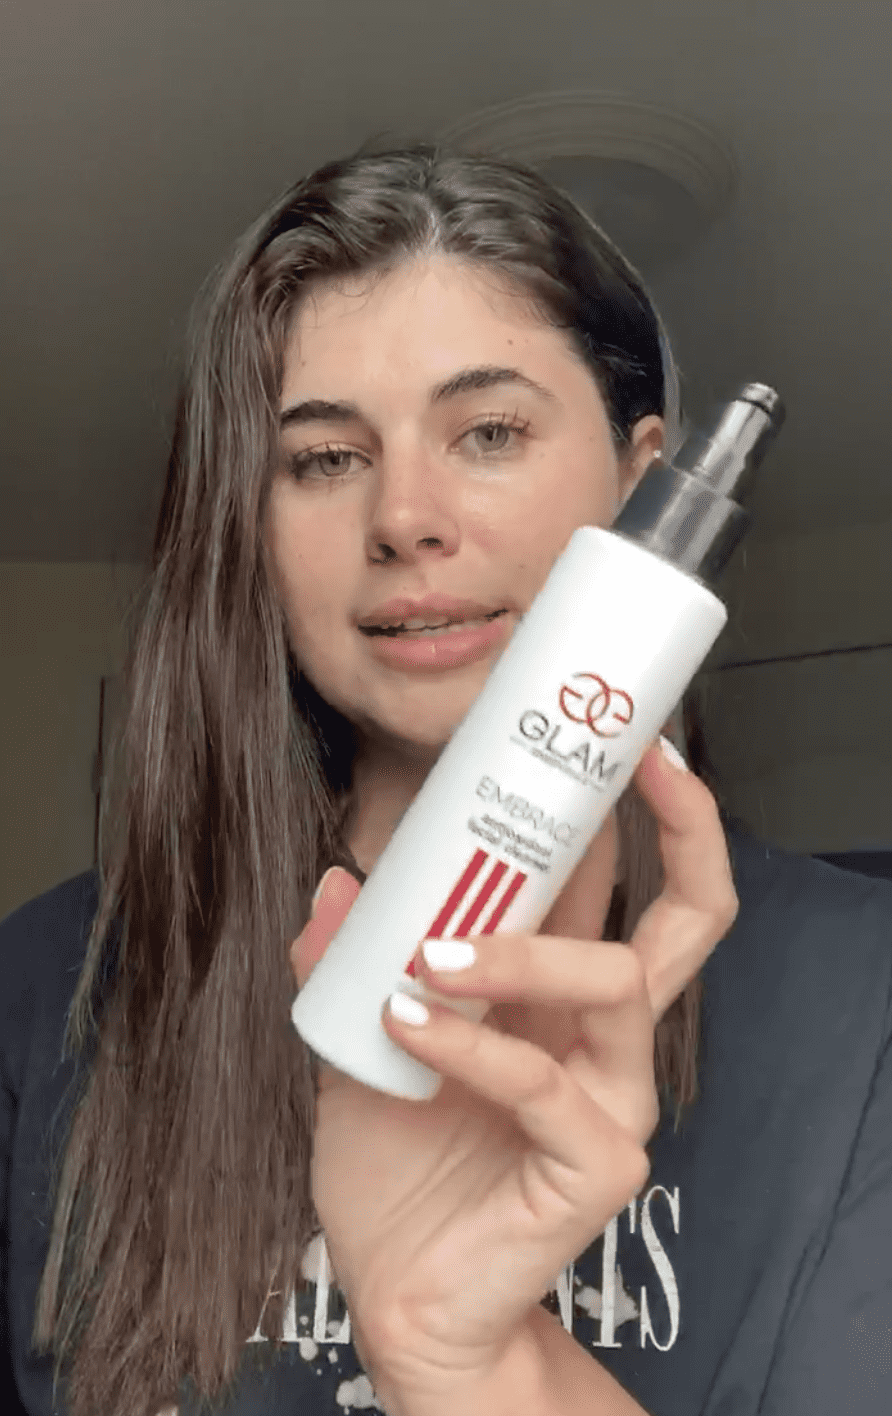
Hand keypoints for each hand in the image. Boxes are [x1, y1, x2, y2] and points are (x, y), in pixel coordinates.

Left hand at [289, 742, 736, 1410]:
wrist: (399, 1294)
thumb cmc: (398, 1167)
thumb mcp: (357, 1045)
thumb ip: (348, 967)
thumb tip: (334, 882)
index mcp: (562, 999)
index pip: (623, 891)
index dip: (636, 814)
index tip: (619, 743)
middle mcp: (606, 1037)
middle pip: (689, 922)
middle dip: (686, 832)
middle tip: (642, 765)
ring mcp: (614, 1098)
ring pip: (617, 986)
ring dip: (522, 950)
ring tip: (431, 951)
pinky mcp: (598, 1163)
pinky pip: (545, 1083)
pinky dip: (472, 1045)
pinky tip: (407, 1025)